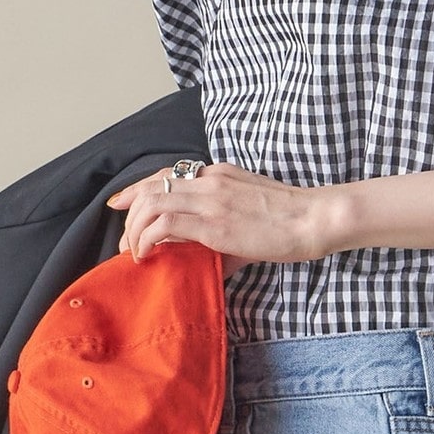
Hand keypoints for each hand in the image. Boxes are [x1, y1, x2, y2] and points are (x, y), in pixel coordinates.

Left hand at [106, 162, 334, 281]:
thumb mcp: (249, 211)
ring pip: (151, 202)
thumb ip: (222, 229)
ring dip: (134, 229)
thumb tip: (203, 260)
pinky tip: (148, 254)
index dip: (137, 188)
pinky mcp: (214, 223)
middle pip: (151, 186)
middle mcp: (210, 180)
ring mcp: (211, 199)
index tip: (120, 203)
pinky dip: (147, 239)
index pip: (167, 173)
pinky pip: (165, 224)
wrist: (313, 218)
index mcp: (219, 174)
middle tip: (124, 242)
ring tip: (134, 252)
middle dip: (129, 214)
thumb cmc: (289, 220)